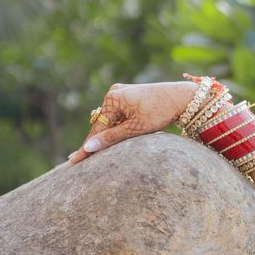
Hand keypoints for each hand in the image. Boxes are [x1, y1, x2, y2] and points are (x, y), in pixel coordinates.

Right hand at [64, 81, 197, 164]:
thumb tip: (89, 147)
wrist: (181, 97)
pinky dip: (117, 128)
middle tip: (76, 160)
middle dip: (95, 141)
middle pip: (101, 124)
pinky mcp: (129, 97)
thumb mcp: (136, 128)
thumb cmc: (161, 112)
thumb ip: (112, 138)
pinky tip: (110, 140)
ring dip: (108, 135)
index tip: (73, 161)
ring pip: (110, 121)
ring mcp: (121, 93)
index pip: (96, 128)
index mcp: (112, 99)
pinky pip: (118, 116)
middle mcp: (113, 93)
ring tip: (91, 154)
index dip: (87, 147)